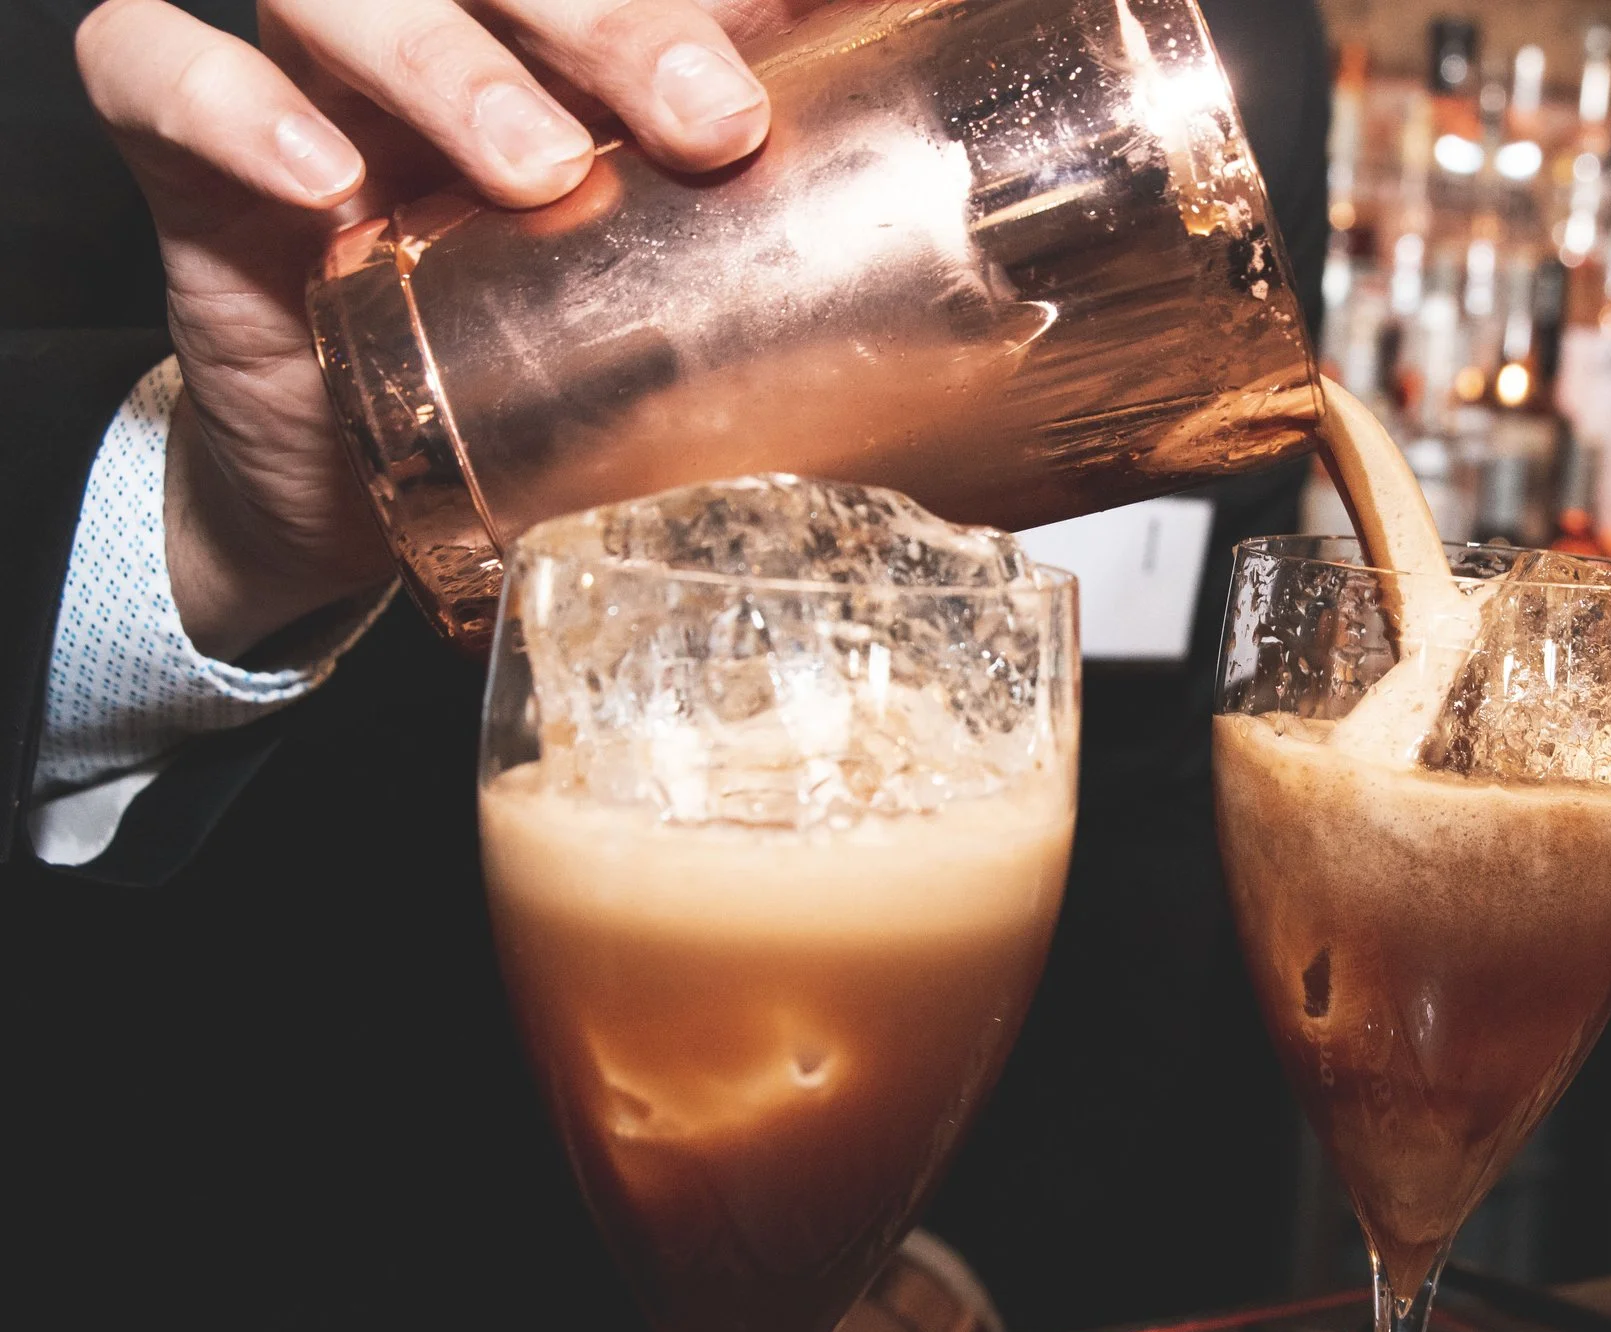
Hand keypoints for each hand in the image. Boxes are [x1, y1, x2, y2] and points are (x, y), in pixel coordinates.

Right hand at [77, 0, 818, 660]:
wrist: (368, 500)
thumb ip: (781, 240)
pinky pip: (150, 69)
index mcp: (567, 52)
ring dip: (445, 62)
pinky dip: (230, 103)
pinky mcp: (195, 166)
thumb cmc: (530, 368)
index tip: (824, 10)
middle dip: (613, 19)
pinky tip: (325, 182)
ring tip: (535, 172)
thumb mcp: (673, 303)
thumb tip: (957, 228)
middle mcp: (449, 40)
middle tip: (710, 120)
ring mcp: (313, 86)